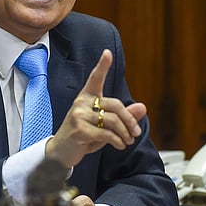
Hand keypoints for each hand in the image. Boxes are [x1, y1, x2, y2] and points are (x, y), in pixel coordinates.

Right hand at [45, 49, 145, 167]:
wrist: (62, 152)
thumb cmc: (84, 136)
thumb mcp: (105, 125)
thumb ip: (123, 116)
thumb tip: (143, 107)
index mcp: (86, 97)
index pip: (95, 78)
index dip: (102, 65)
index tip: (107, 53)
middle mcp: (81, 103)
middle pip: (115, 105)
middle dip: (129, 120)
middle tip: (136, 133)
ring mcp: (79, 116)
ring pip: (113, 120)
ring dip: (125, 133)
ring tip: (128, 141)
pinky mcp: (80, 130)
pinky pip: (107, 133)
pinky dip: (118, 141)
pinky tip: (120, 145)